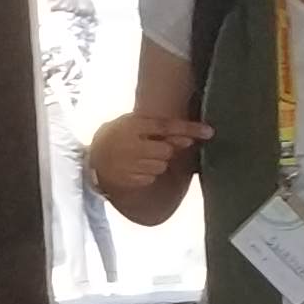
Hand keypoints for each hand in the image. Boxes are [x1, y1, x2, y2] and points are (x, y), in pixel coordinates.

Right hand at [86, 112, 210, 206]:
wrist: (93, 157)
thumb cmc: (121, 136)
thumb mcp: (133, 124)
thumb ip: (158, 128)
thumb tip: (188, 138)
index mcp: (133, 125)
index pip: (167, 126)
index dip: (190, 129)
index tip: (209, 132)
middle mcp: (131, 144)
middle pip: (167, 150)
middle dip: (168, 149)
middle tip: (156, 146)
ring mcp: (129, 163)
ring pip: (161, 165)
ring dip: (158, 163)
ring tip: (143, 157)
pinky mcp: (128, 180)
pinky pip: (151, 177)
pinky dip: (149, 174)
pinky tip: (137, 168)